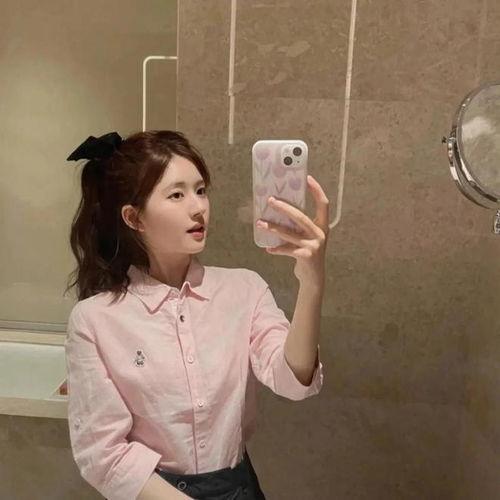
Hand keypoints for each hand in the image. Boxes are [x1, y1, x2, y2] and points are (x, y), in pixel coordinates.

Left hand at [255, 174, 329, 288]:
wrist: (313, 278)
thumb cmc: (307, 254)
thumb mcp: (307, 238)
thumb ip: (299, 227)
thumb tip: (278, 210)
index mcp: (323, 226)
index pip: (324, 204)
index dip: (317, 191)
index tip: (308, 178)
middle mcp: (320, 234)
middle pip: (300, 217)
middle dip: (284, 208)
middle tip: (270, 200)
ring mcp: (314, 245)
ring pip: (289, 233)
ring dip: (273, 228)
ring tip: (260, 223)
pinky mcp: (305, 256)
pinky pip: (286, 250)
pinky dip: (276, 249)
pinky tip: (268, 249)